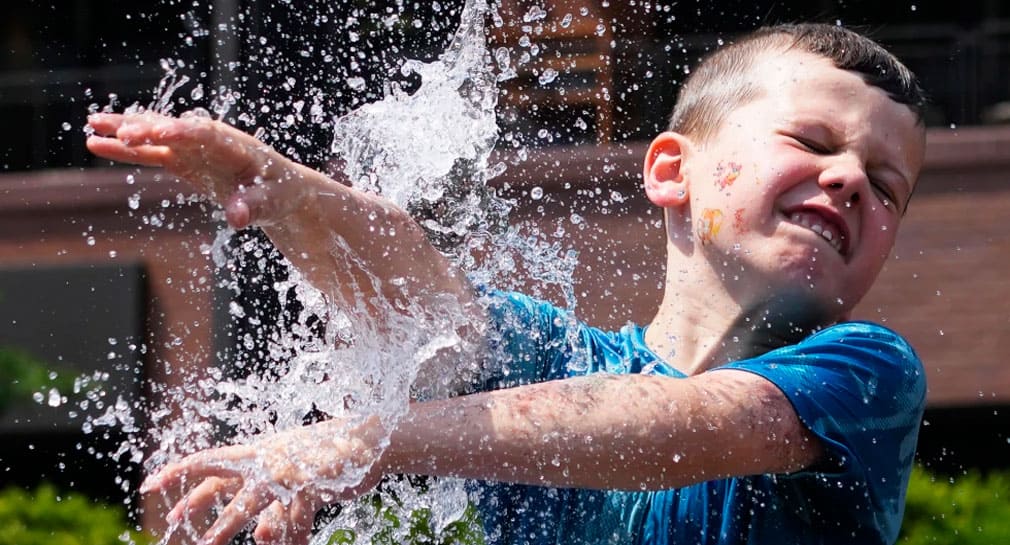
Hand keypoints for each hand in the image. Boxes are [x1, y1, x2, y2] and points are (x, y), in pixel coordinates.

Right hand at [86, 112, 315, 229]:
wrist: (283, 191)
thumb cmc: (282, 194)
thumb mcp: (274, 203)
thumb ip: (254, 207)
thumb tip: (236, 218)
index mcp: (237, 147)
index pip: (207, 136)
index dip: (185, 133)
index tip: (161, 132)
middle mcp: (212, 141)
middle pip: (176, 130)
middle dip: (150, 129)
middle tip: (121, 131)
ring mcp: (195, 149)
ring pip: (157, 135)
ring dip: (127, 130)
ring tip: (94, 125)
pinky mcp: (185, 160)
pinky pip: (152, 153)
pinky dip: (127, 149)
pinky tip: (97, 143)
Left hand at [142, 417, 386, 544]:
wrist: (365, 440)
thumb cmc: (322, 458)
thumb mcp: (290, 477)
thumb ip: (272, 502)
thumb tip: (262, 535)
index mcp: (257, 451)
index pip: (210, 459)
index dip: (180, 471)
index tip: (150, 484)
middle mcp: (267, 458)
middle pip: (223, 478)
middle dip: (197, 502)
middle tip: (174, 523)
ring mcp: (288, 469)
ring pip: (251, 500)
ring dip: (228, 522)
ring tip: (209, 542)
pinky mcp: (312, 481)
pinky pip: (295, 516)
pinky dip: (292, 536)